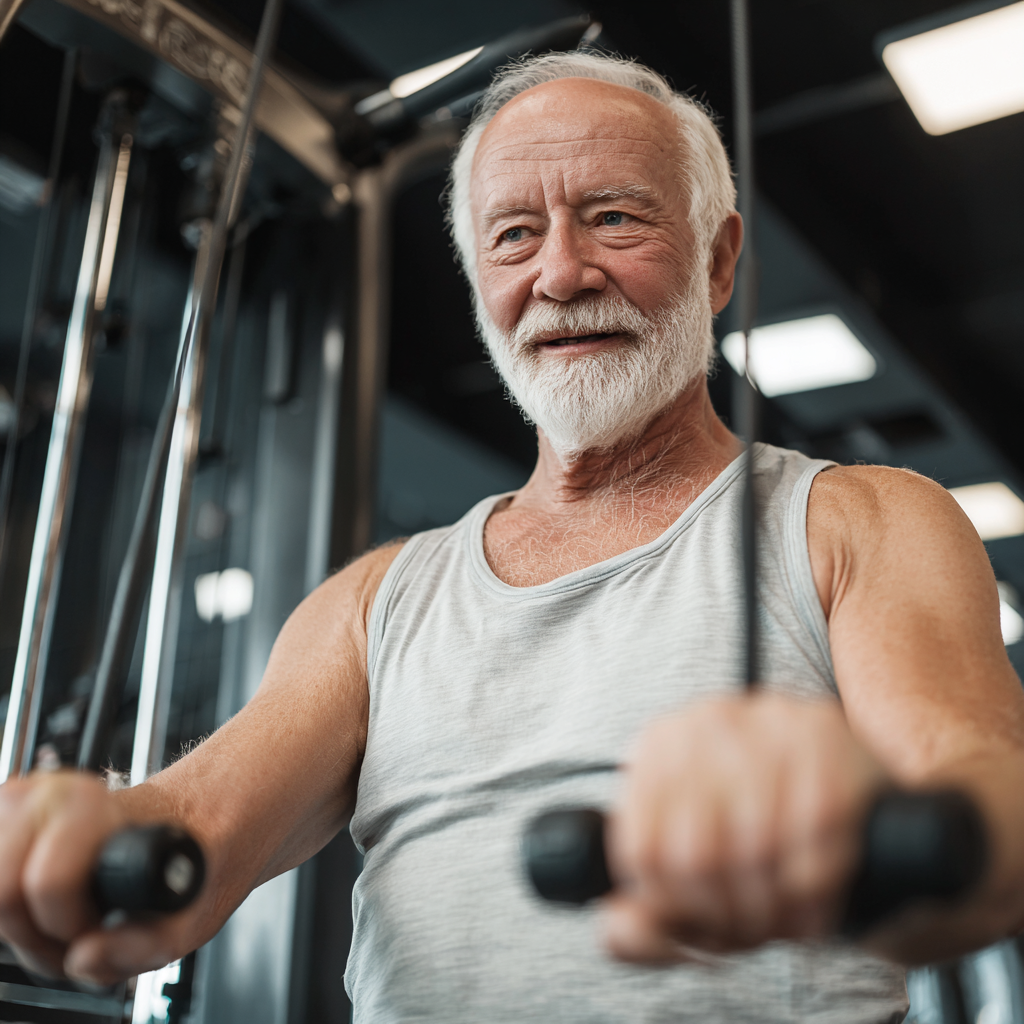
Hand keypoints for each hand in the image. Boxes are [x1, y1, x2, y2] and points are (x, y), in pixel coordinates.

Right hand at [0, 771, 190, 983]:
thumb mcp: (197, 907)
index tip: (97, 928)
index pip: (47, 883)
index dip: (71, 926)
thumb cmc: (189, 850)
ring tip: (68, 921)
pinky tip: (49, 905)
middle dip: (38, 934)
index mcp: (88, 803)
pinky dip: (15, 908)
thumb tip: (83, 958)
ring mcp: (18, 801)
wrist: (190, 812)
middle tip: (80, 935)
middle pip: (5, 895)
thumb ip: (146, 943)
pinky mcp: (6, 819)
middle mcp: (45, 794)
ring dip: (22, 924)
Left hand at [603, 693, 886, 961]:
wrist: (863, 808)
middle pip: (696, 853)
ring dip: (775, 909)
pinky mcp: (827, 735)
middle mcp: (706, 721)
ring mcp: (767, 720)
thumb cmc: (765, 846)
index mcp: (658, 747)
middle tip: (753, 930)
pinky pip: (816, 834)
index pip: (642, 850)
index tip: (704, 928)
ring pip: (755, 846)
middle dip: (728, 916)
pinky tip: (817, 899)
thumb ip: (644, 921)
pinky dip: (818, 887)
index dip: (676, 912)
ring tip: (785, 919)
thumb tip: (623, 926)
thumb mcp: (697, 887)